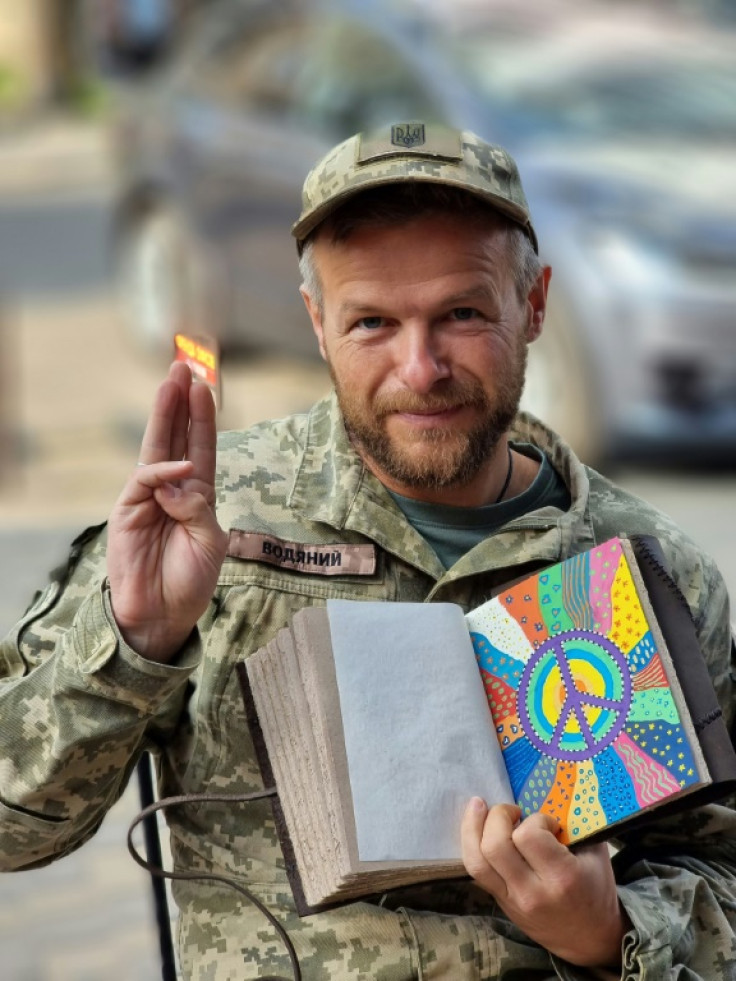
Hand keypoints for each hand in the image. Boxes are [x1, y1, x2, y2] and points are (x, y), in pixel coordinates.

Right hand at [107, 362, 227, 661]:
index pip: (200, 447)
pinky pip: (145, 480)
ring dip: (165, 415)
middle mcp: (172, 489)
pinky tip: (180, 467)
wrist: (162, 616)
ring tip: (172, 383)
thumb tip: (176, 478)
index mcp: (197, 494)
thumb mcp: (210, 543)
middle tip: (182, 365)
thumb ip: (198, 508)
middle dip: (179, 402)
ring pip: (156, 448)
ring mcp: (148, 498)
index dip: (202, 417)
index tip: (205, 386)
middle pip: (175, 437)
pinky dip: (163, 471)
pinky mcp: (127, 511)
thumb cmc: (191, 581)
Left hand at [461, 799, 628, 967]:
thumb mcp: (597, 856)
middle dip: (499, 816)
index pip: (529, 837)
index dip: (535, 820)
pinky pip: (474, 870)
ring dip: (473, 826)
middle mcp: (531, 892)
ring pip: (476, 860)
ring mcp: (511, 900)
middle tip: (514, 812)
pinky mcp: (499, 902)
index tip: (547, 822)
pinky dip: (471, 843)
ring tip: (480, 807)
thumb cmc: (595, 891)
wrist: (589, 940)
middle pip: (494, 846)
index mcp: (561, 879)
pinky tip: (476, 826)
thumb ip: (578, 825)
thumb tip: (559, 791)